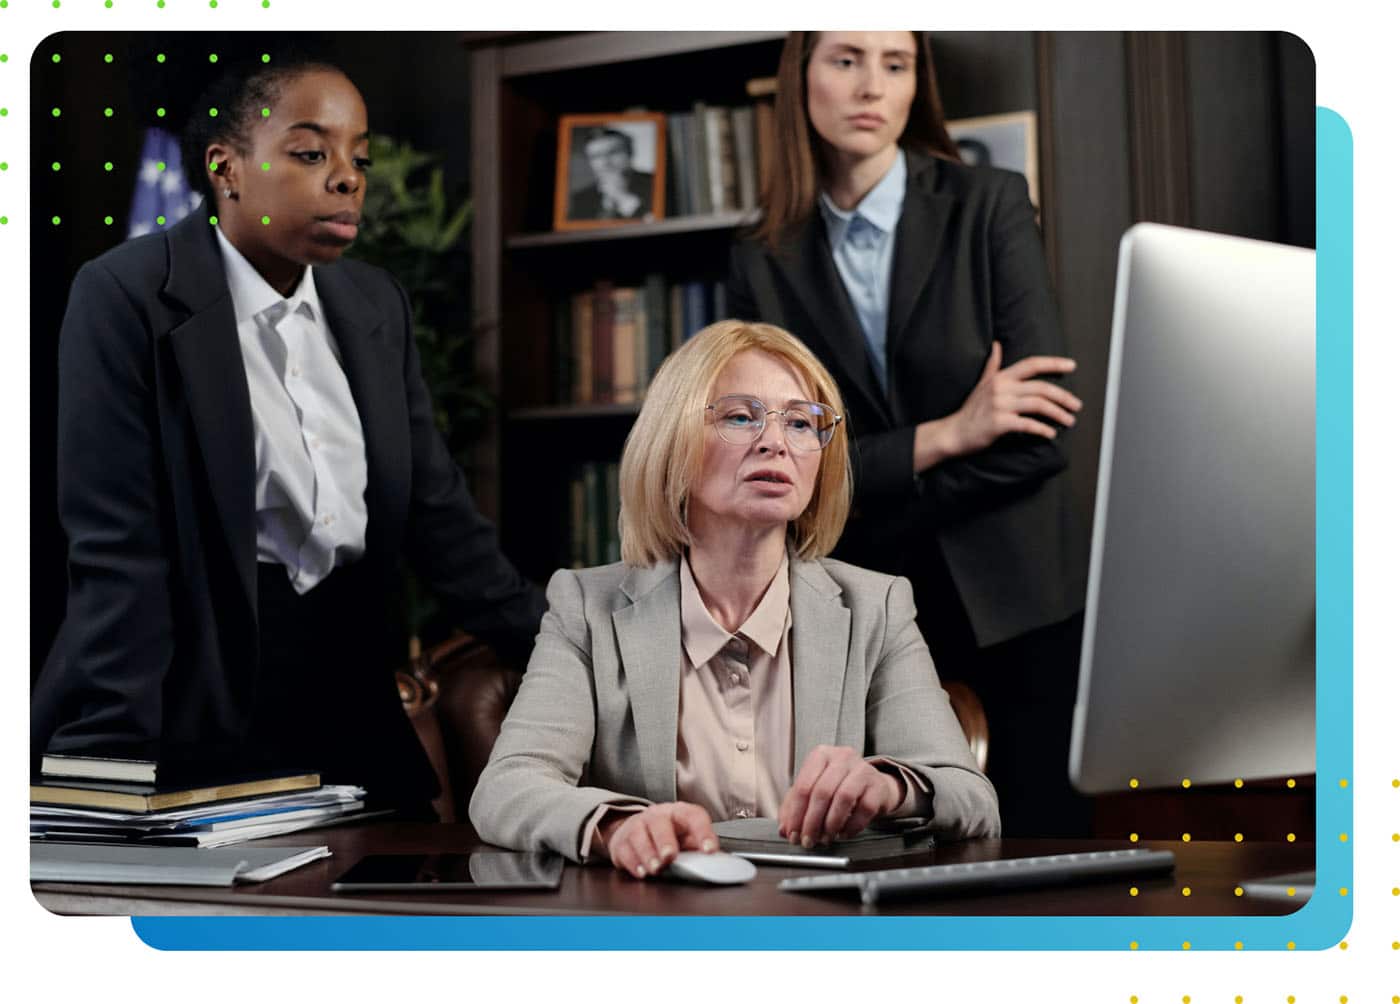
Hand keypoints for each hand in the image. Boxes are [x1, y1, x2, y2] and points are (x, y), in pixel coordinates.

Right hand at [601, 802, 717, 878]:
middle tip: (670, 856)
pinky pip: (625, 849)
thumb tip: (718, 864)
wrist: (635, 831)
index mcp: (680, 813)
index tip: (709, 850)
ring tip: (656, 868)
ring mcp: (637, 826)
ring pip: (639, 835)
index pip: (694, 816)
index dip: (703, 832)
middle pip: (660, 823)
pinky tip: (641, 871)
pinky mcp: (621, 841)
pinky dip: (633, 863)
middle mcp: (657, 816)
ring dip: (648, 854)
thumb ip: (699, 849)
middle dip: (665, 841)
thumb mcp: (686, 838)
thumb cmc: (668, 835)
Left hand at [778, 745, 902, 847]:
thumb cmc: (839, 786)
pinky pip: (864, 809)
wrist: (873, 785)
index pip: (803, 785)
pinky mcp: (878, 785)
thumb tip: (784, 829)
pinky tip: (843, 833)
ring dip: (831, 824)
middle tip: (808, 840)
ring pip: (843, 798)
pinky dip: (851, 826)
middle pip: (822, 792)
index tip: (793, 833)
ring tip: (825, 838)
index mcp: (821, 755)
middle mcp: (842, 757)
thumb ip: (795, 808)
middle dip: (812, 822)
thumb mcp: (813, 792)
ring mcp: (863, 769)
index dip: (796, 814)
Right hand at [946, 341, 1081, 456]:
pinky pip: (1028, 425)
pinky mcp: (1000, 423)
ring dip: (1058, 414)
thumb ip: (993, 365)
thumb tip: (997, 345)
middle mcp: (1001, 388)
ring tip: (1069, 421)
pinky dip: (1043, 430)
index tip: (1072, 365)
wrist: (953, 433)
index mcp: (1001, 377)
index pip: (1031, 364)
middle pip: (1041, 388)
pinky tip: (1051, 434)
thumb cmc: (970, 410)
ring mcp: (1000, 405)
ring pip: (1038, 405)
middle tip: (1076, 405)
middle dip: (1063, 397)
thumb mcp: (981, 384)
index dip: (1053, 363)